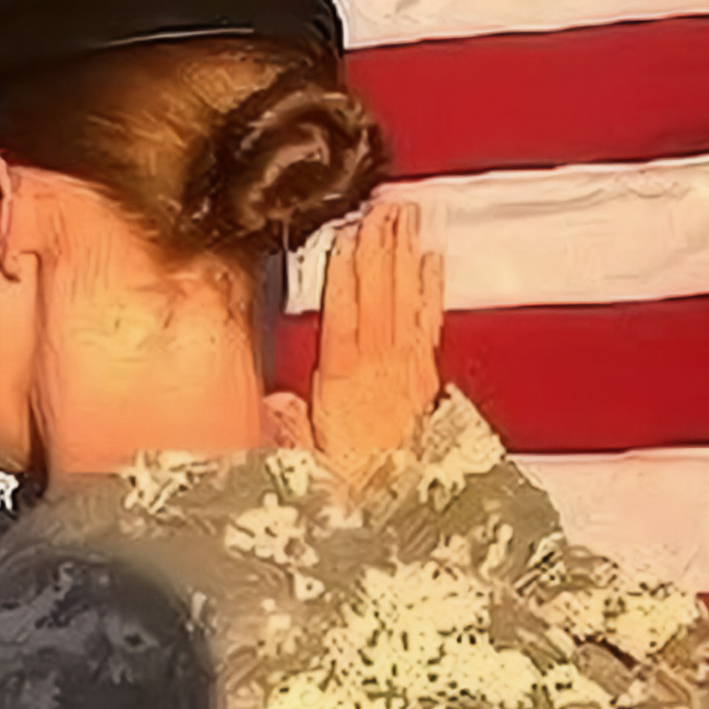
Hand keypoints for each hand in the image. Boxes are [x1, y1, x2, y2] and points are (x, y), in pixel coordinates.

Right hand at [270, 197, 444, 495]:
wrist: (402, 502)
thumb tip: (276, 399)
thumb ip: (289, 422)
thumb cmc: (354, 480)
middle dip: (379, 245)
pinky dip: (431, 287)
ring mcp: (407, 366)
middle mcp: (381, 364)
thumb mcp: (304, 457)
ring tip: (406, 216)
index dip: (346, 268)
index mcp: (345, 376)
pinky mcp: (424, 376)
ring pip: (405, 296)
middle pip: (380, 291)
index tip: (346, 231)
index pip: (345, 307)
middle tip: (381, 205)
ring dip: (405, 253)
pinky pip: (428, 320)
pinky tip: (432, 262)